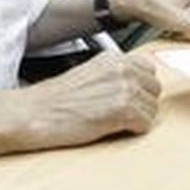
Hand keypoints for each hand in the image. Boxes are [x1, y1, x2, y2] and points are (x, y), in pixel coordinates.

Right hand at [24, 50, 161, 146]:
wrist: (34, 114)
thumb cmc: (56, 100)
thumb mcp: (90, 75)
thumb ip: (115, 75)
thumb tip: (139, 86)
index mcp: (114, 58)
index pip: (149, 70)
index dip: (140, 88)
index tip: (131, 98)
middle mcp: (122, 68)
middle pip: (155, 89)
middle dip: (142, 104)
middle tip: (120, 113)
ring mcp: (124, 88)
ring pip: (152, 108)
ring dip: (137, 119)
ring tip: (113, 122)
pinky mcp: (122, 109)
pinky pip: (145, 124)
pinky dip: (133, 131)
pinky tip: (113, 129)